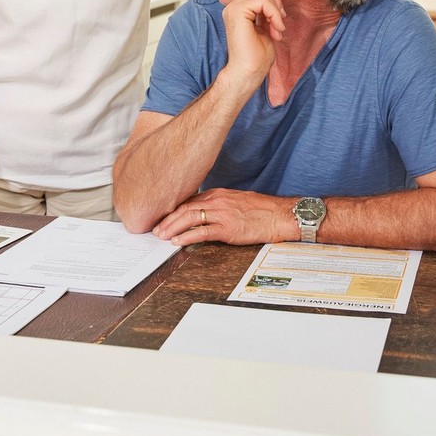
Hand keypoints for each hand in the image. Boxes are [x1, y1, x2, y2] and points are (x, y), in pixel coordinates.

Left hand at [151, 187, 295, 245]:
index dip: (173, 210)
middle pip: (185, 208)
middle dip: (167, 219)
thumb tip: (205, 213)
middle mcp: (217, 201)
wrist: (280, 215)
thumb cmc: (262, 210)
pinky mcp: (228, 228)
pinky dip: (187, 236)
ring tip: (161, 236)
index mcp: (218, 194)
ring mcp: (222, 214)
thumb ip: (219, 205)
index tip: (163, 218)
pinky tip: (178, 241)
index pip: (189, 200)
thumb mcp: (236, 201)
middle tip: (156, 229)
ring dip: (172, 227)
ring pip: (189, 217)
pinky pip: (202, 231)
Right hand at [220, 0, 285, 89]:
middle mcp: (232, 7)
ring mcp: (233, 9)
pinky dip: (274, 13)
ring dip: (275, 5)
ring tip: (278, 26)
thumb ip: (266, 12)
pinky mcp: (238, 13)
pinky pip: (262, 0)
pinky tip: (276, 29)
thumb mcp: (265, 27)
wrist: (248, 72)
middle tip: (281, 16)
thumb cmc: (256, 56)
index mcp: (238, 10)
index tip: (280, 12)